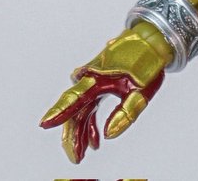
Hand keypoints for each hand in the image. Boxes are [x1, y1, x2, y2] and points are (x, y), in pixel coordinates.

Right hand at [40, 21, 172, 162]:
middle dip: (73, 136)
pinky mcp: (98, 82)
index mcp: (98, 78)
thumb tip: (109, 134)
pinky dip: (91, 121)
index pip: (74, 99)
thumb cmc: (147, 61)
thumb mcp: (141, 91)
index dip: (58, 113)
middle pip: (75, 110)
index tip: (45, 124)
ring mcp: (93, 80)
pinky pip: (89, 105)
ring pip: (81, 110)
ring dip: (82, 131)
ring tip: (84, 153)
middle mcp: (90, 78)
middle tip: (76, 157)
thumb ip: (125, 114)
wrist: (152, 40)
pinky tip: (95, 138)